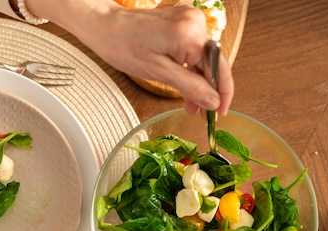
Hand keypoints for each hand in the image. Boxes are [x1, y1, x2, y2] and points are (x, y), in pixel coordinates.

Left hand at [74, 4, 234, 114]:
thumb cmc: (123, 46)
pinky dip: (191, 68)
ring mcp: (189, 20)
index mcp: (190, 34)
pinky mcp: (183, 22)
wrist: (105, 27)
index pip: (219, 68)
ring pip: (203, 58)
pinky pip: (194, 50)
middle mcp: (195, 22)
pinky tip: (185, 84)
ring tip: (190, 104)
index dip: (222, 94)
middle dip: (208, 90)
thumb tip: (213, 101)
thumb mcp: (159, 73)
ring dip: (198, 81)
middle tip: (202, 113)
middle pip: (213, 63)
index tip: (220, 113)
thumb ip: (191, 87)